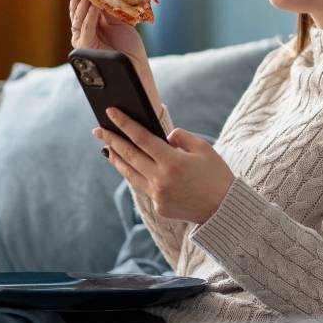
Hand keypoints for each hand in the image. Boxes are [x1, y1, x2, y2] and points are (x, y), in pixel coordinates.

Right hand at [70, 0, 146, 70]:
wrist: (135, 65)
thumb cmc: (129, 45)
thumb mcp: (119, 21)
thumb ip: (109, 8)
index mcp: (89, 23)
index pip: (81, 5)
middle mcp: (82, 30)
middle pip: (77, 9)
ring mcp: (81, 38)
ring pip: (79, 17)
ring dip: (85, 3)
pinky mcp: (85, 46)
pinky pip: (85, 28)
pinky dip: (90, 16)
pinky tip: (94, 6)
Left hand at [97, 107, 234, 223]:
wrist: (224, 209)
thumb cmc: (217, 175)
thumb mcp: (204, 148)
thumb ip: (181, 137)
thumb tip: (163, 137)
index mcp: (173, 162)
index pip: (141, 138)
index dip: (124, 124)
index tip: (111, 112)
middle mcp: (161, 179)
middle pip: (129, 155)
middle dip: (112, 140)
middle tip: (98, 130)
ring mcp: (157, 195)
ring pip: (129, 174)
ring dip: (117, 159)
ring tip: (107, 148)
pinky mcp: (159, 206)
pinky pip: (142, 186)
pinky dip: (134, 174)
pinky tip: (130, 166)